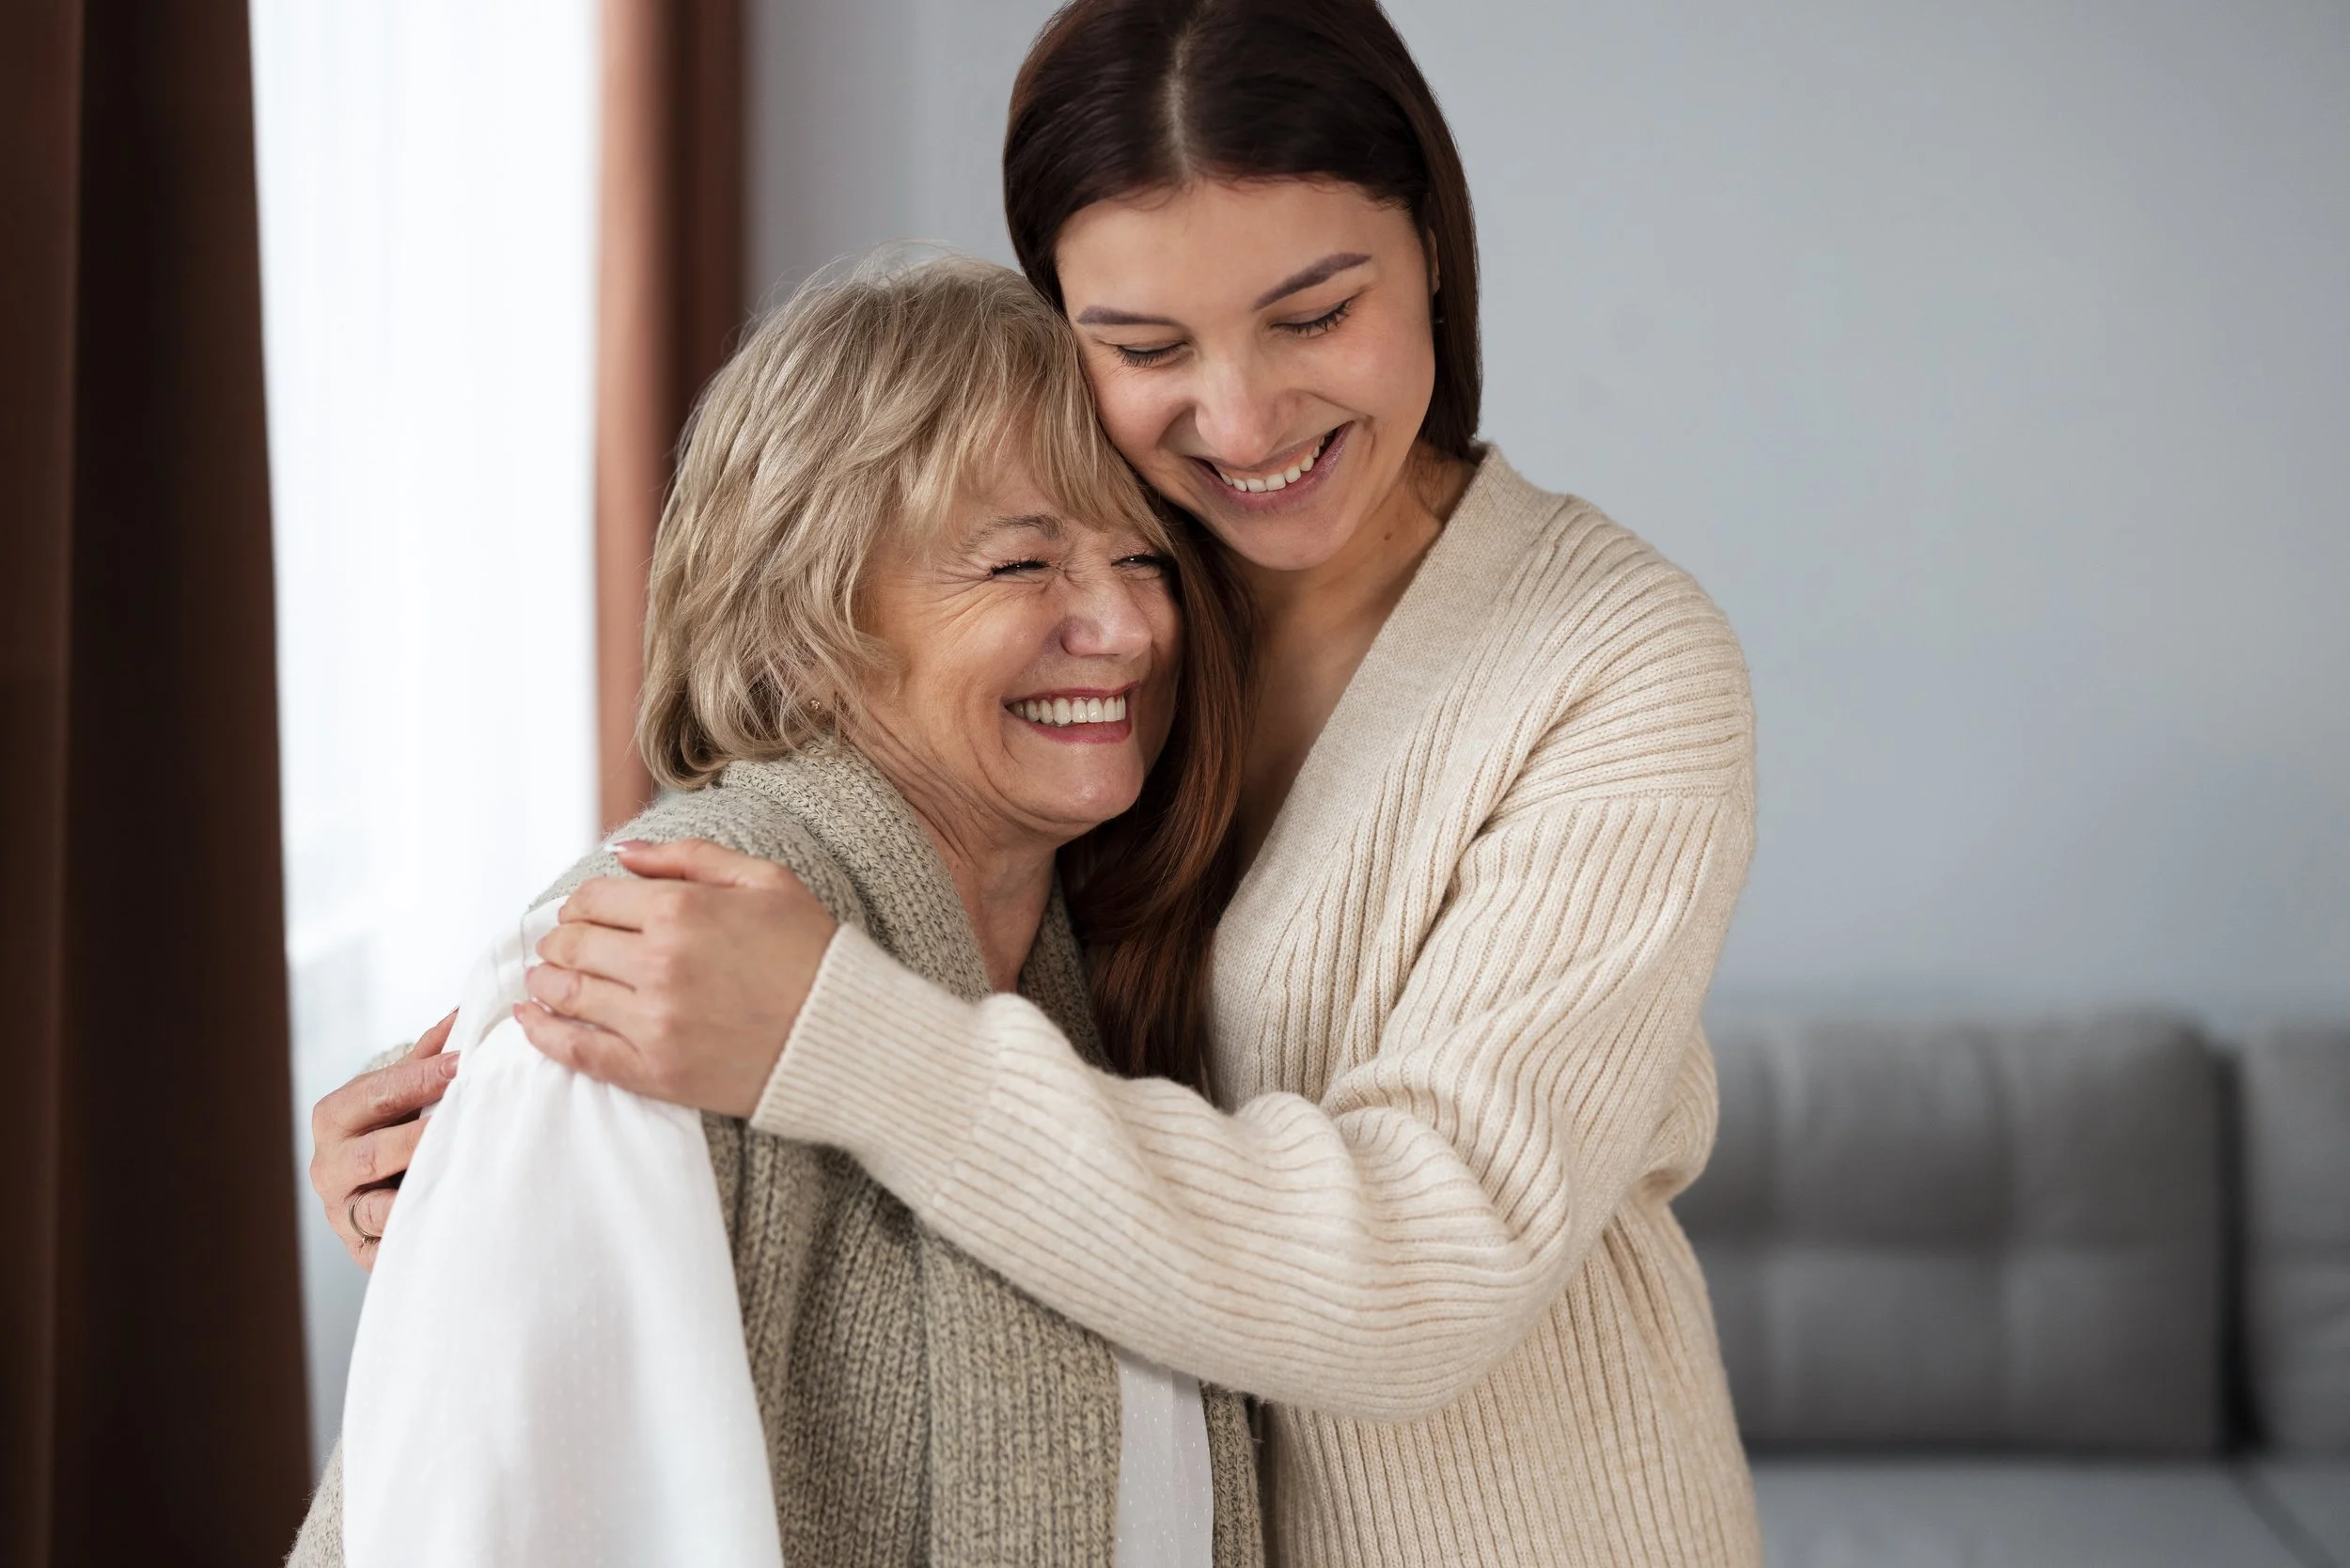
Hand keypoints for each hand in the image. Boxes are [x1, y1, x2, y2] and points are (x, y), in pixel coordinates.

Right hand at [309, 1010, 458, 1269]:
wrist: (367, 1185)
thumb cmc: (390, 1127)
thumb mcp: (398, 1091)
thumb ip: (429, 1055)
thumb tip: (470, 1009)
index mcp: (334, 1117)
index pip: (376, 1094)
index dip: (421, 1079)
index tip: (465, 1066)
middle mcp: (329, 1166)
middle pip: (375, 1152)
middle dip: (423, 1137)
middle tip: (470, 1119)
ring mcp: (343, 1211)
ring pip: (378, 1207)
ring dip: (421, 1193)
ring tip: (463, 1177)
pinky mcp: (362, 1250)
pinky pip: (389, 1246)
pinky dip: (416, 1236)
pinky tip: (451, 1224)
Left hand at [516, 839, 839, 1117]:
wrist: (846, 1036)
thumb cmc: (812, 952)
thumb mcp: (766, 881)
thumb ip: (691, 857)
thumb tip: (624, 853)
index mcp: (683, 910)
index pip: (594, 898)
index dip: (581, 903)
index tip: (585, 912)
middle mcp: (659, 964)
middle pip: (572, 943)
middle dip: (559, 940)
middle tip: (562, 945)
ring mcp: (654, 1022)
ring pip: (567, 993)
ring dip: (547, 980)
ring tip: (546, 977)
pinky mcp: (656, 1072)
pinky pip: (578, 1052)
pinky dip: (543, 1032)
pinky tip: (531, 1019)